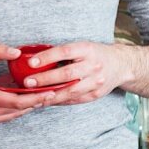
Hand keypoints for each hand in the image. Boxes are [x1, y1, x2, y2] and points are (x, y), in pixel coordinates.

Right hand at [0, 44, 49, 127]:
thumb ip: (0, 52)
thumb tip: (19, 53)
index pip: (18, 102)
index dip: (36, 98)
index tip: (50, 93)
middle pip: (19, 110)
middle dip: (36, 102)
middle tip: (52, 94)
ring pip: (14, 116)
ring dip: (28, 107)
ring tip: (43, 98)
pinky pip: (7, 118)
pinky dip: (17, 110)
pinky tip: (27, 102)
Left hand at [19, 42, 133, 107]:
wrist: (121, 65)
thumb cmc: (94, 53)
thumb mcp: (82, 46)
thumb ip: (63, 53)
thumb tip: (36, 58)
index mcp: (87, 49)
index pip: (65, 51)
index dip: (47, 57)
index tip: (31, 62)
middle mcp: (93, 65)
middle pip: (67, 74)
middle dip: (45, 79)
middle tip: (27, 83)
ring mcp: (96, 81)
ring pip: (70, 91)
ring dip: (50, 95)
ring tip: (34, 97)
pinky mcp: (96, 94)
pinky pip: (75, 100)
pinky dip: (60, 101)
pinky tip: (47, 101)